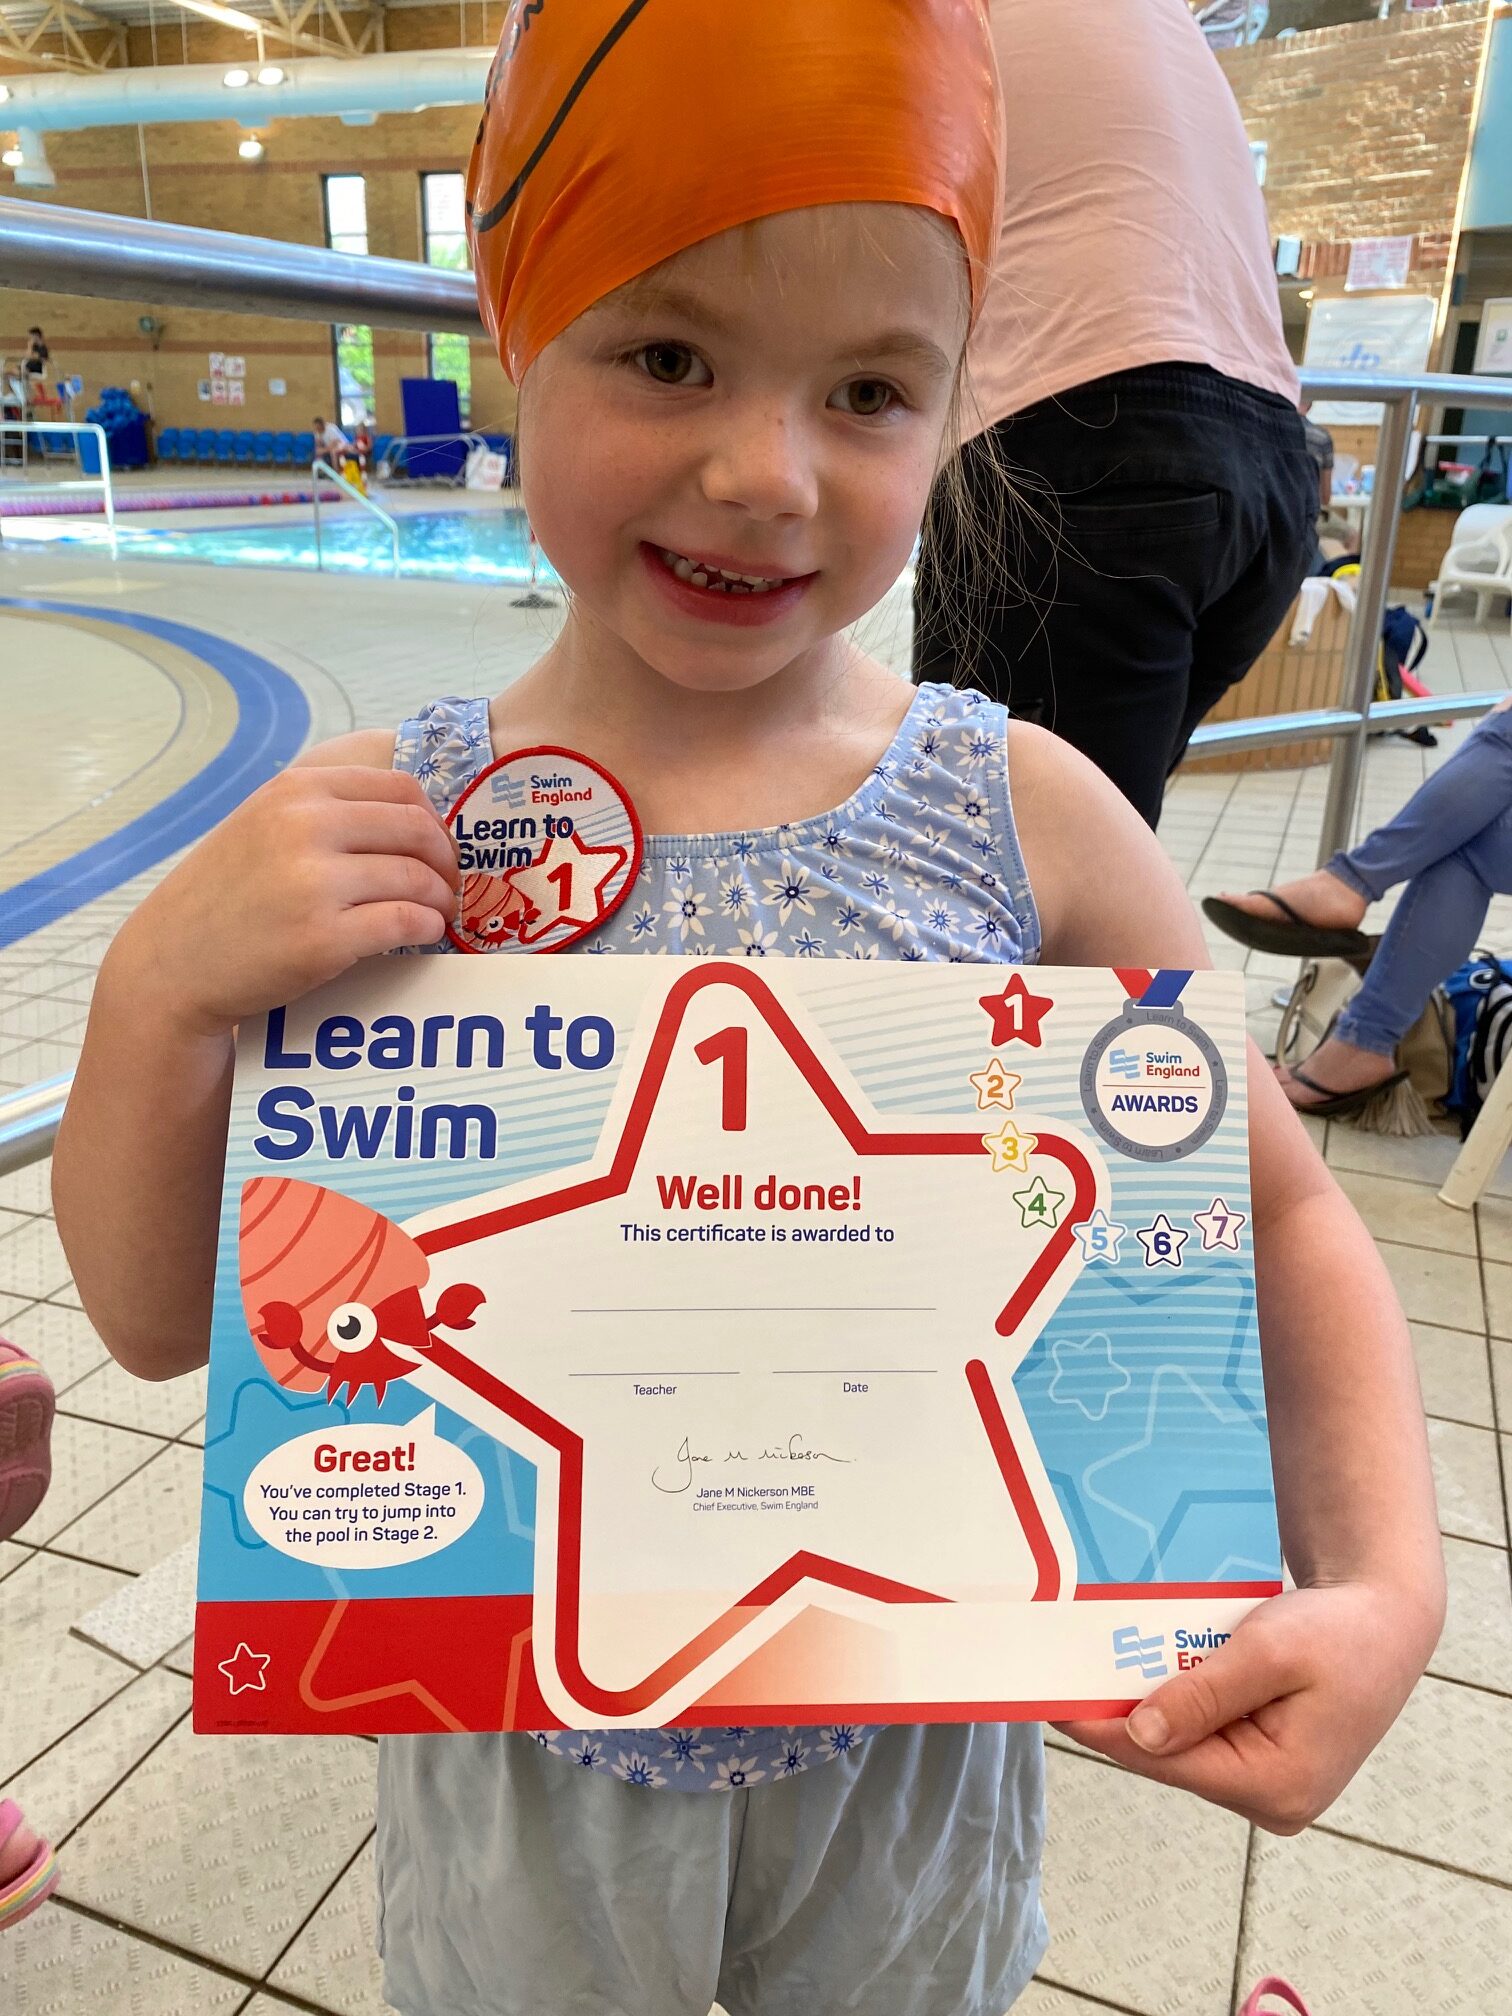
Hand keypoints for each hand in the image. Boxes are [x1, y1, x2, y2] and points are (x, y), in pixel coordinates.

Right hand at [112, 766, 460, 1035]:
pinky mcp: (323, 938)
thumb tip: (413, 814)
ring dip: (440, 900)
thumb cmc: (226, 896)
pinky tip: (424, 934)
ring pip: (417, 879)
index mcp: (296, 791)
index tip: (437, 849)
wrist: (173, 962)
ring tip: (437, 915)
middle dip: (446, 862)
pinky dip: (427, 928)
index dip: (434, 820)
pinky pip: (406, 923)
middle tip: (448, 887)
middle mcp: (304, 827)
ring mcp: (313, 883)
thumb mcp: (263, 824)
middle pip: (417, 831)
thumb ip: (323, 810)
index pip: (401, 788)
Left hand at [1054, 1581, 1438, 1834]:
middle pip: (1173, 1756)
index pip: (1167, 1763)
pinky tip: (1150, 1669)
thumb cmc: (1338, 1632)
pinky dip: (1179, 1700)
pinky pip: (1205, 1733)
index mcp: (1277, 1784)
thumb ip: (1203, 1695)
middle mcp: (1272, 1799)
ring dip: (1151, 1704)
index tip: (1054, 1707)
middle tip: (1066, 1675)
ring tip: (1100, 1665)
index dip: (1106, 1733)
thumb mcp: (1269, 1652)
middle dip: (1124, 1715)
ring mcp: (1269, 1785)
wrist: (1385, 1619)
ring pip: (1185, 1744)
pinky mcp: (1265, 1761)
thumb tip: (1139, 1735)